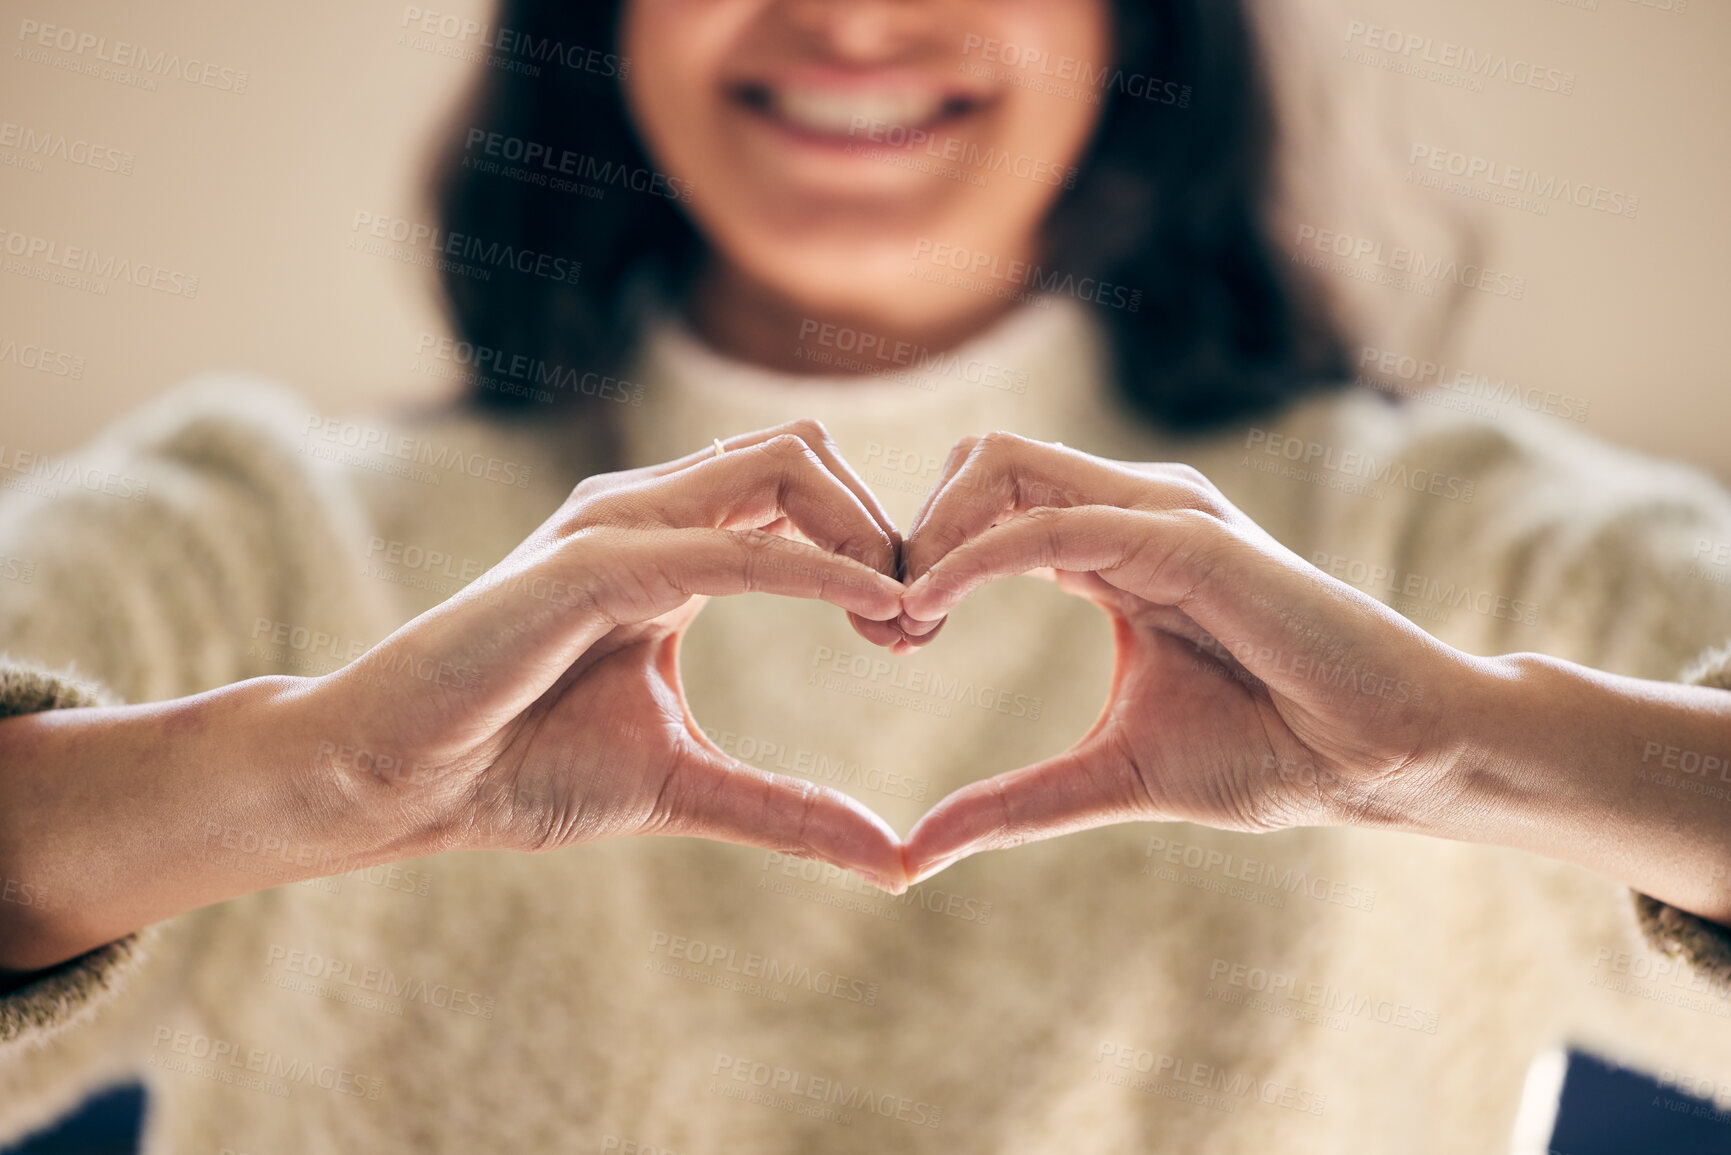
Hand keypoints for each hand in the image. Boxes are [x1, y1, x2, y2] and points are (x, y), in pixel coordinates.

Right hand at [314, 420, 910, 888]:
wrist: (402, 784)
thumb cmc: (520, 769)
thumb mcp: (683, 784)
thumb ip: (786, 807)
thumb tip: (893, 861)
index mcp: (670, 548)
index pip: (800, 492)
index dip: (873, 546)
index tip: (914, 630)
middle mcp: (646, 515)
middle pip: (805, 455)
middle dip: (882, 524)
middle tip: (919, 618)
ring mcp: (614, 527)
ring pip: (780, 466)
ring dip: (862, 531)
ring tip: (903, 613)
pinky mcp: (588, 565)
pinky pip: (730, 547)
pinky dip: (816, 568)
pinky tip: (877, 606)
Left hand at [893, 432, 1481, 884]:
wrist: (1383, 757)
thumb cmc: (1271, 754)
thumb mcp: (1111, 775)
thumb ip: (1014, 802)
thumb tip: (917, 851)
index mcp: (1110, 550)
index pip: (983, 506)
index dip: (918, 560)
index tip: (887, 638)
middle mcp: (1129, 513)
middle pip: (978, 464)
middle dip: (909, 530)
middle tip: (884, 624)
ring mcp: (1160, 514)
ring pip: (1002, 464)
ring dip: (931, 532)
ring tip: (904, 618)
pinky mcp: (1188, 539)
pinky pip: (1055, 521)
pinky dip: (978, 554)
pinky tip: (932, 603)